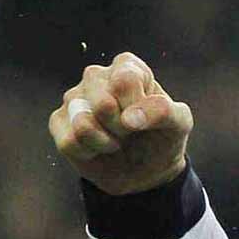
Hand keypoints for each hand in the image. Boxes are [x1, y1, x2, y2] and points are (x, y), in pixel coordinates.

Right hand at [48, 51, 192, 194]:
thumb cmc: (163, 138)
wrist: (146, 171)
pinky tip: (98, 149)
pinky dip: (90, 153)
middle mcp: (97, 76)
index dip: (138, 107)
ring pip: (83, 123)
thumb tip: (129, 118)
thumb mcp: (180, 123)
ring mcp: (74, 97)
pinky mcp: (59, 121)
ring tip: (116, 141)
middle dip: (122, 128)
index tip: (146, 119)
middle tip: (131, 132)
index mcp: (128, 67)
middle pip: (103, 103)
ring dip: (106, 142)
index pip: (125, 80)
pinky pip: (69, 141)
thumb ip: (164, 111)